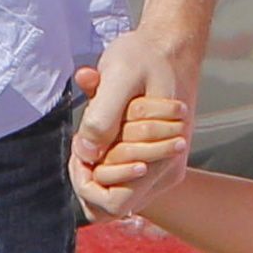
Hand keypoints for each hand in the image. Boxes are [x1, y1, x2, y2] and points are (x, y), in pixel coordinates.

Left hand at [69, 23, 200, 218]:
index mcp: (161, 159)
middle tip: (83, 138)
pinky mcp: (156, 160)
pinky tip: (102, 132)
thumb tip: (87, 155)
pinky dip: (104, 159)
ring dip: (96, 167)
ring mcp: (161, 169)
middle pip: (111, 205)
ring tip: (91, 134)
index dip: (87, 182)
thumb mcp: (119, 74)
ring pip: (115, 192)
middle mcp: (164, 173)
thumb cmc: (145, 57)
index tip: (81, 147)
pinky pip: (121, 177)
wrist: (170, 46)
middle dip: (88, 174)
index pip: (113, 204)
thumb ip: (102, 116)